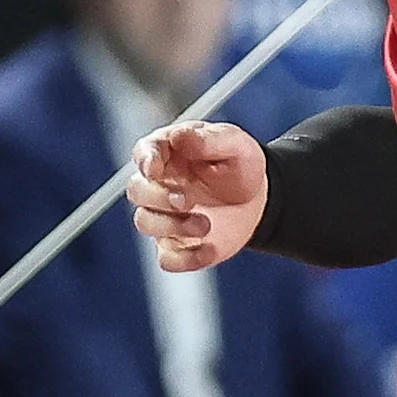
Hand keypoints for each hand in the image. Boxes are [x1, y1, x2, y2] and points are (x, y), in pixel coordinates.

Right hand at [128, 122, 267, 271]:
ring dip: (171, 226)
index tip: (155, 169)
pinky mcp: (178, 244)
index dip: (146, 160)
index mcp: (168, 153)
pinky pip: (167, 259)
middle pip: (137, 191)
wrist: (260, 197)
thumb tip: (180, 136)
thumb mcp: (235, 144)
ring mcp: (165, 216)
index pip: (145, 152)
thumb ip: (209, 139)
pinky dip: (185, 259)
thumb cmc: (239, 164)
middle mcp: (159, 184)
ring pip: (145, 223)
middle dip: (158, 197)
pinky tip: (209, 249)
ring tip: (205, 224)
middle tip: (187, 200)